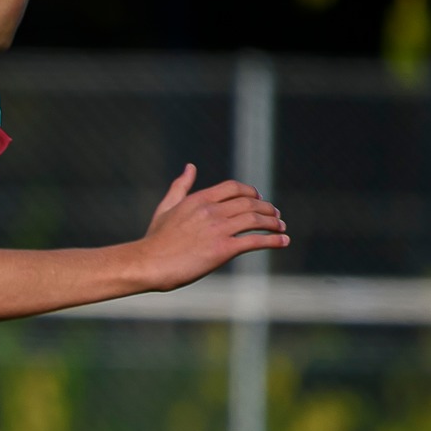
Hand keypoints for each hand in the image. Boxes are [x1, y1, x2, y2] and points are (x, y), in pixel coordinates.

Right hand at [139, 164, 289, 289]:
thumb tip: (190, 167)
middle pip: (250, 203)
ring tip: (281, 228)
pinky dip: (273, 240)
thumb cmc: (155, 239)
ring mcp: (218, 230)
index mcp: (199, 199)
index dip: (251, 192)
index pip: (234, 188)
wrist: (147, 263)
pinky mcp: (223, 249)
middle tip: (275, 216)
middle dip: (267, 209)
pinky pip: (255, 241)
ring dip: (273, 223)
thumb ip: (180, 187)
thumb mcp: (166, 208)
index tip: (259, 199)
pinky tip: (283, 242)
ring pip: (256, 220)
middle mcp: (211, 211)